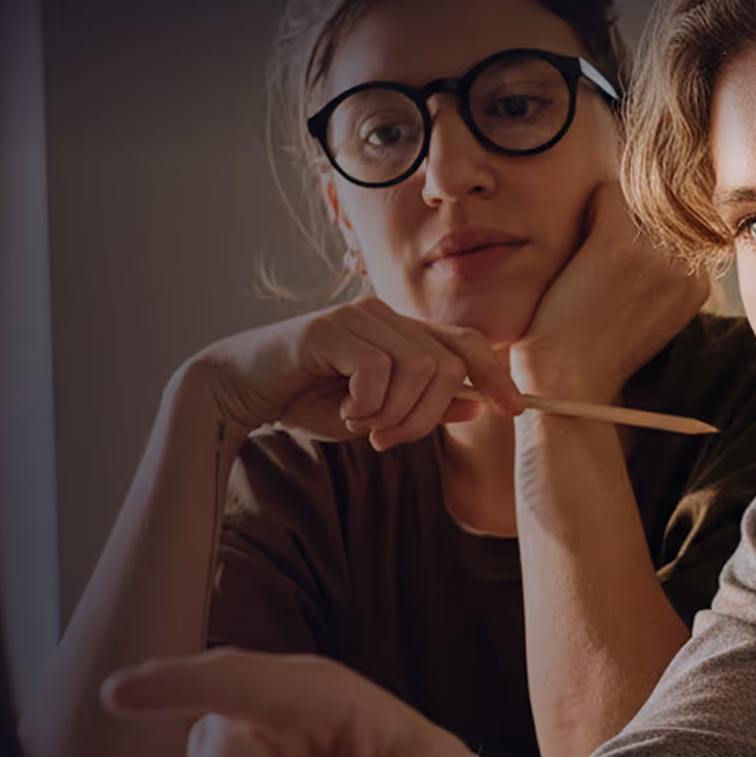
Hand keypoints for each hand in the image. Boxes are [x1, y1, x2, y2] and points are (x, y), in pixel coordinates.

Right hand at [195, 296, 525, 448]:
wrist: (239, 390)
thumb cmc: (307, 400)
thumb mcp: (376, 413)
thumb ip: (423, 405)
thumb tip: (477, 404)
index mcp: (400, 332)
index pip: (466, 343)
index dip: (496, 374)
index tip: (516, 410)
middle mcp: (384, 316)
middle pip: (445, 365)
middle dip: (426, 415)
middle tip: (388, 440)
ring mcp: (357, 318)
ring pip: (417, 368)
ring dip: (394, 414)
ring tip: (361, 426)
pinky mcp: (329, 329)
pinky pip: (377, 371)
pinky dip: (366, 405)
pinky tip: (342, 413)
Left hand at [509, 181, 710, 399]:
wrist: (570, 381)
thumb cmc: (596, 350)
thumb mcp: (648, 313)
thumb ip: (660, 274)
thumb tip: (647, 226)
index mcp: (697, 283)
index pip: (678, 224)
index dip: (644, 232)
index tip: (619, 264)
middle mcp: (685, 266)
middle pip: (658, 206)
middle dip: (627, 218)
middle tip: (597, 258)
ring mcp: (654, 254)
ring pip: (633, 195)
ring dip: (605, 213)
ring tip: (586, 255)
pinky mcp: (618, 246)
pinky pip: (607, 193)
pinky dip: (587, 208)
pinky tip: (577, 245)